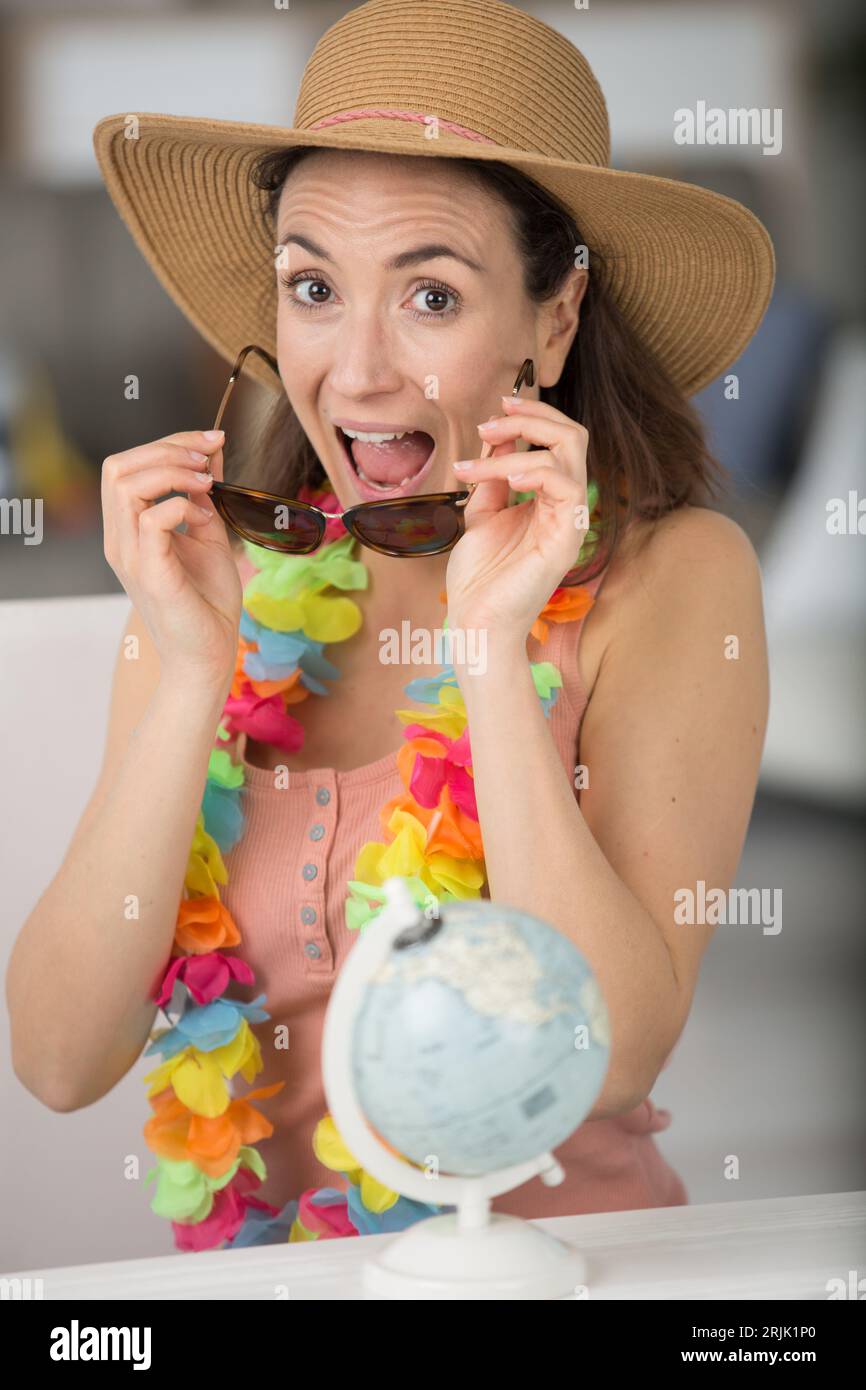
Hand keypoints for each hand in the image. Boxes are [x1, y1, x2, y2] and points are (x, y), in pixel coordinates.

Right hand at [101, 428, 241, 692]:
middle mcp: (121, 540)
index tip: (210, 441)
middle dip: (166, 449)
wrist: (210, 653)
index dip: (167, 442)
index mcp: (129, 529)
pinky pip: (151, 520)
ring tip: (207, 483)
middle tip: (206, 460)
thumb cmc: (208, 601)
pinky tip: (204, 517)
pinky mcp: (151, 574)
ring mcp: (131, 556)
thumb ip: (204, 494)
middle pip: (118, 467)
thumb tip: (211, 449)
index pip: (127, 466)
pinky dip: (180, 505)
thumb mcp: (210, 533)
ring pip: (125, 486)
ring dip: (172, 472)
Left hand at [446, 396, 589, 640]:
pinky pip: (565, 484)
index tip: (495, 409)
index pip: (558, 440)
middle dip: (531, 417)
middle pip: (572, 435)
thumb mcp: (481, 512)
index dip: (531, 415)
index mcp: (549, 498)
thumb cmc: (479, 577)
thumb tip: (497, 435)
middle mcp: (566, 505)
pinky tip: (504, 475)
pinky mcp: (568, 537)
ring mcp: (571, 520)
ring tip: (478, 458)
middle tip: (491, 421)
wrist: (476, 621)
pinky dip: (533, 469)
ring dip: (520, 441)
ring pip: (569, 450)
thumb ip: (492, 475)